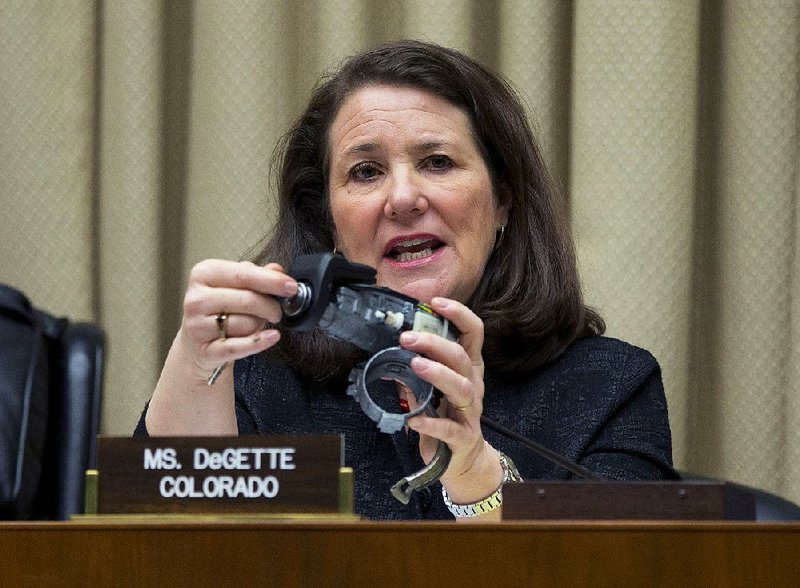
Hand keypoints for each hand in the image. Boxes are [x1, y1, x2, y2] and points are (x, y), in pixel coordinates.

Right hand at [179, 259, 297, 378]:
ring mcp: (197, 326)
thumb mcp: (234, 285)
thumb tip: (277, 270)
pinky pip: (239, 346)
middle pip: (247, 300)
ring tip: (256, 323)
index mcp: (203, 274)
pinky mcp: (205, 351)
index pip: (243, 274)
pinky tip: (272, 336)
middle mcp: (196, 299)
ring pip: (246, 324)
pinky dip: (260, 341)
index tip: (291, 286)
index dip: (271, 281)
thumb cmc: (219, 309)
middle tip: (278, 311)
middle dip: (271, 306)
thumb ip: (256, 275)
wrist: (197, 343)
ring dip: (260, 324)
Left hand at [399, 297, 502, 503]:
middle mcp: (473, 385)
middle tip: (406, 338)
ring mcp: (470, 412)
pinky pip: (450, 429)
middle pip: (462, 357)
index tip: (435, 302)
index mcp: (468, 368)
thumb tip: (390, 349)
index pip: (473, 333)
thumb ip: (414, 371)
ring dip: (438, 373)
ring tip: (414, 365)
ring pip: (461, 387)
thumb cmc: (447, 418)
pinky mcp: (464, 437)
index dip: (458, 314)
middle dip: (435, 343)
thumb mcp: (432, 390)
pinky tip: (413, 419)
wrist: (463, 462)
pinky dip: (432, 423)